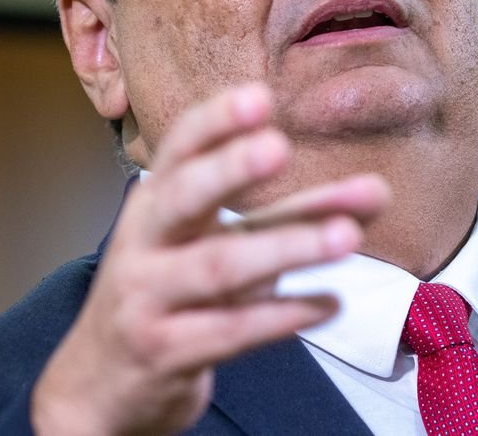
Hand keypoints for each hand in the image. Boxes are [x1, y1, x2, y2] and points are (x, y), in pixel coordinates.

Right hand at [31, 83, 388, 434]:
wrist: (102, 380)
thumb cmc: (172, 289)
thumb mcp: (214, 242)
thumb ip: (289, 214)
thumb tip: (375, 193)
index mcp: (155, 201)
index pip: (178, 149)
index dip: (215, 122)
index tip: (259, 97)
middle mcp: (144, 242)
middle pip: (182, 197)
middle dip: (229, 170)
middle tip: (279, 146)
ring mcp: (147, 298)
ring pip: (217, 267)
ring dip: (285, 247)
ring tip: (347, 235)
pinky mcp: (164, 352)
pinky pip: (230, 331)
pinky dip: (284, 315)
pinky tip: (330, 303)